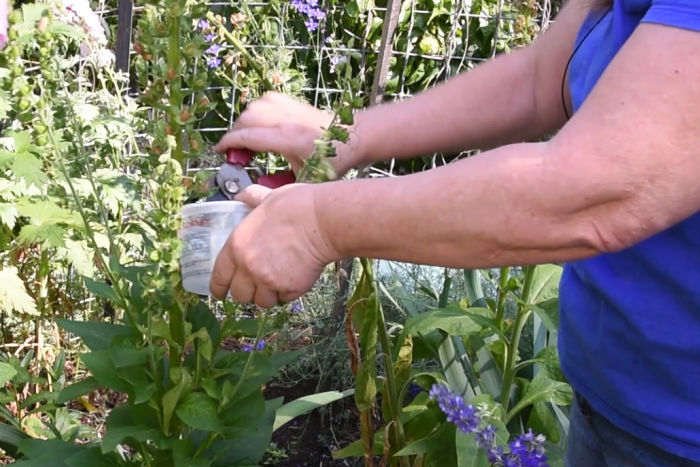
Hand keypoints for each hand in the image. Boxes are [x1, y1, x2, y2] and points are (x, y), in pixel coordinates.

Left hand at [209, 183, 337, 306]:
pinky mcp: (289, 289)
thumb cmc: (297, 206)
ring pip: (262, 302)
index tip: (220, 292)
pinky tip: (295, 278)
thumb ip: (252, 199)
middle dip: (247, 292)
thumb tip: (242, 195)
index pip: (219, 275)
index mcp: (237, 245)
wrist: (324, 221)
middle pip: (239, 295)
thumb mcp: (269, 198)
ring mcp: (268, 281)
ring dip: (268, 295)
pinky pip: (284, 299)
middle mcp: (248, 266)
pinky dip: (287, 293)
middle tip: (256, 284)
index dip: (218, 287)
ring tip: (278, 282)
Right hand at [214, 92, 356, 175]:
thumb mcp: (306, 179)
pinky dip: (257, 111)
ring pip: (254, 107)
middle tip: (236, 153)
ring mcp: (289, 108)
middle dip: (235, 135)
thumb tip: (257, 188)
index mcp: (287, 138)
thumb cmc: (333, 161)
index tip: (219, 152)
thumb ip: (280, 184)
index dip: (228, 144)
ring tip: (247, 140)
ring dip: (245, 122)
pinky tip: (261, 125)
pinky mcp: (293, 102)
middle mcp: (285, 119)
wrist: (352, 138)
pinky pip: (265, 100)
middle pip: (246, 119)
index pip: (247, 136)